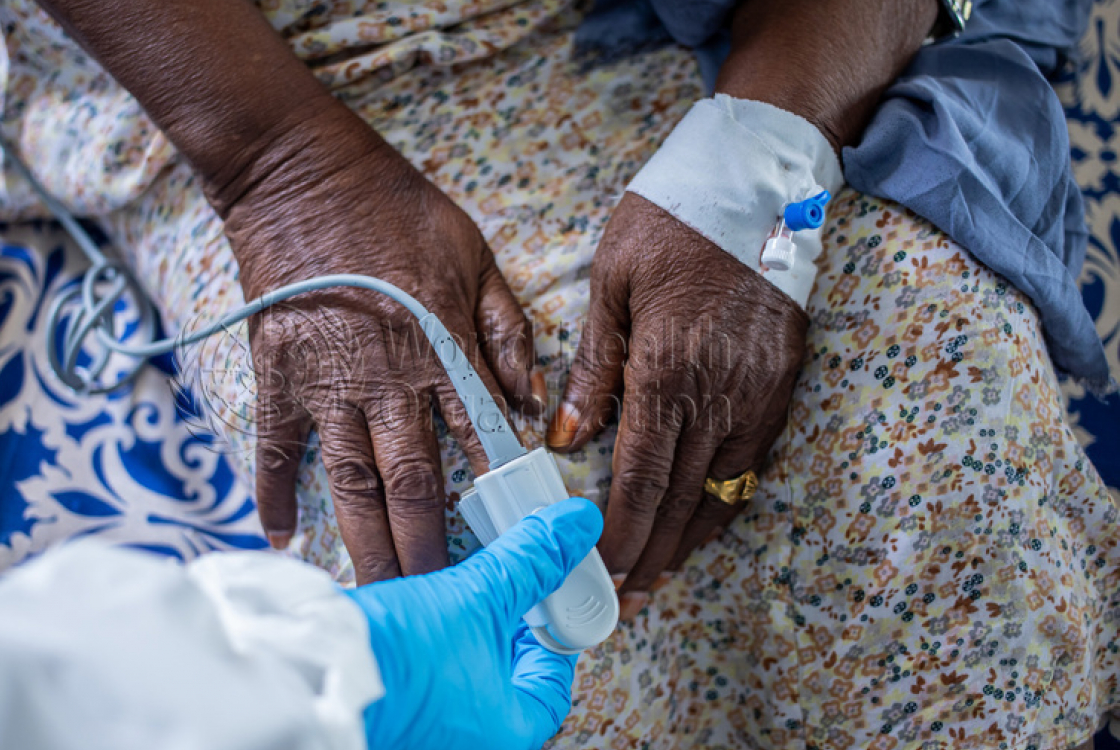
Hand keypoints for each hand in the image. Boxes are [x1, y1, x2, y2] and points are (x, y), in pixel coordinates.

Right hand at [221, 101, 545, 583]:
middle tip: (437, 605)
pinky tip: (279, 538)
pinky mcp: (274, 373)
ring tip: (374, 595)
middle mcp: (385, 377)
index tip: (510, 550)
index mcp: (442, 348)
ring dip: (364, 543)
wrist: (299, 170)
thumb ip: (507, 330)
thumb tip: (532, 400)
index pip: (478, 443)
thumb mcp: (475, 255)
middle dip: (428, 551)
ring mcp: (324, 380)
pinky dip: (273, 494)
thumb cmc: (396, 209)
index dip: (496, 501)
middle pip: (412, 483)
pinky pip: (274, 447)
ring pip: (349, 482)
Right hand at [348, 497, 602, 749]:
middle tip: (496, 593)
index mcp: (508, 733)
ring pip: (465, 681)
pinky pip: (429, 685)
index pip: (551, 684)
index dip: (550, 634)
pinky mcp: (394, 723)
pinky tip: (416, 621)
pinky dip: (431, 652)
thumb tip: (574, 528)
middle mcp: (470, 745)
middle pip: (507, 682)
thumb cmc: (399, 654)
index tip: (540, 599)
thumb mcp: (476, 597)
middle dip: (503, 632)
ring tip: (454, 599)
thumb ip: (530, 562)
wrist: (308, 670)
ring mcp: (429, 737)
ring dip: (463, 639)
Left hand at [546, 193, 806, 614]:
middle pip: (679, 498)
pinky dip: (722, 503)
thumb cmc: (671, 223)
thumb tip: (569, 438)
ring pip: (720, 491)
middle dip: (648, 556)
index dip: (618, 532)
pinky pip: (751, 465)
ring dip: (685, 540)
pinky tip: (699, 524)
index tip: (597, 572)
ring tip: (656, 578)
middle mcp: (720, 394)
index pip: (639, 476)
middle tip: (622, 601)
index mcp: (667, 368)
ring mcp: (759, 395)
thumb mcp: (612, 280)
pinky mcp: (783, 387)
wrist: (760, 184)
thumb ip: (593, 367)